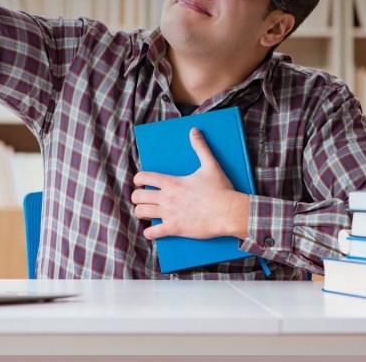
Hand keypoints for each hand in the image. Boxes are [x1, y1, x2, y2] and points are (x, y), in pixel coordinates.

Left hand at [132, 128, 249, 239]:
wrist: (228, 212)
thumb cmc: (220, 190)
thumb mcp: (210, 165)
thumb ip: (200, 147)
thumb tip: (195, 131)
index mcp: (172, 182)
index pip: (144, 177)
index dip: (138, 179)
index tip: (140, 182)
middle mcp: (167, 198)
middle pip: (138, 196)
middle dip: (137, 196)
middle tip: (142, 198)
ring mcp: (169, 214)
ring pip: (141, 213)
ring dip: (141, 212)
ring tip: (146, 212)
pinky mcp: (175, 229)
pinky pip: (153, 233)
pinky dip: (149, 233)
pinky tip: (153, 230)